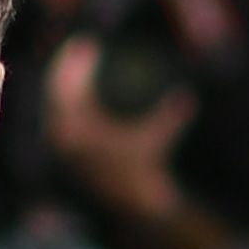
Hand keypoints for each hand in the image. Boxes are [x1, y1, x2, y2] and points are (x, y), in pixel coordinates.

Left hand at [42, 41, 192, 223]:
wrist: (129, 206)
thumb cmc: (144, 171)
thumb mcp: (157, 139)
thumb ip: (171, 116)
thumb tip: (189, 96)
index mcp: (80, 130)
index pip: (71, 88)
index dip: (77, 63)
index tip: (86, 43)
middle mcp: (66, 136)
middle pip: (59, 92)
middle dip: (68, 67)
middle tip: (81, 46)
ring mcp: (64, 143)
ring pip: (60, 104)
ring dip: (69, 83)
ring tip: (82, 63)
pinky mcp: (68, 149)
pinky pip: (66, 116)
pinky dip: (75, 100)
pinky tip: (88, 90)